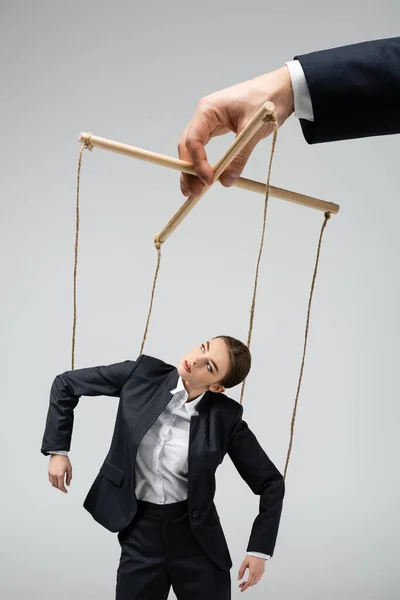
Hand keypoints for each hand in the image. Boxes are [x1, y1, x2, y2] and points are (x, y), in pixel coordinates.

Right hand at [48, 455, 71, 493]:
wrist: (58, 453)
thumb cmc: (64, 460)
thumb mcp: (69, 468)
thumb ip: (69, 477)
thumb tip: (68, 484)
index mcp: (60, 474)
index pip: (61, 486)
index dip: (63, 490)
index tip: (66, 491)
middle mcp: (54, 474)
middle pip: (56, 486)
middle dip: (60, 488)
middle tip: (64, 489)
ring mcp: (51, 473)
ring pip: (52, 484)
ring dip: (56, 486)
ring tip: (60, 485)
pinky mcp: (49, 472)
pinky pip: (50, 480)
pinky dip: (53, 482)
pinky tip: (56, 481)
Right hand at [178, 66, 293, 196]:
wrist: (281, 88)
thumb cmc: (267, 100)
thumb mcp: (253, 131)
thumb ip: (239, 156)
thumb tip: (227, 180)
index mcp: (208, 110)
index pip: (193, 140)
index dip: (198, 163)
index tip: (209, 180)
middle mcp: (204, 115)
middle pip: (187, 146)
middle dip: (189, 170)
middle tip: (193, 192)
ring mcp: (209, 122)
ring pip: (193, 148)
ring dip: (192, 170)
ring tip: (193, 191)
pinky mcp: (216, 128)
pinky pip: (203, 147)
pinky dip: (202, 163)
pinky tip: (203, 177)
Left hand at [237, 555, 265, 591]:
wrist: (259, 552)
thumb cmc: (253, 556)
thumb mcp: (244, 563)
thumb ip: (241, 571)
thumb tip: (239, 578)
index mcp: (252, 572)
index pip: (248, 583)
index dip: (244, 587)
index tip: (241, 589)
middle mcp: (257, 574)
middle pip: (252, 584)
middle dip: (246, 585)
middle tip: (241, 585)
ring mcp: (260, 573)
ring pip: (255, 582)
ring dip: (250, 584)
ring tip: (245, 582)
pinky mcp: (262, 572)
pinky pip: (258, 579)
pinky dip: (254, 581)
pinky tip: (251, 579)